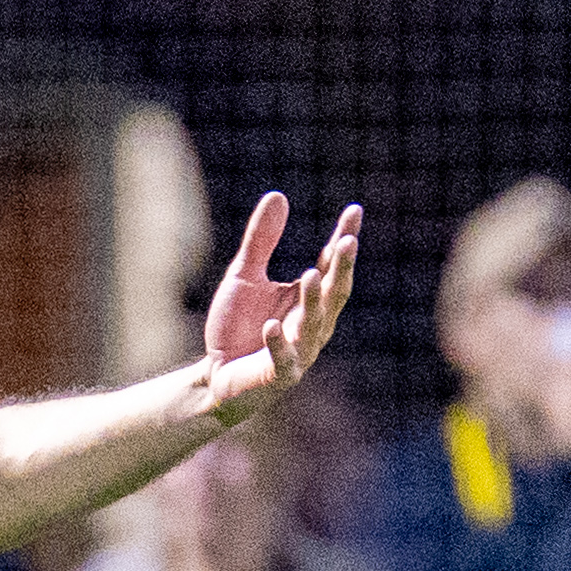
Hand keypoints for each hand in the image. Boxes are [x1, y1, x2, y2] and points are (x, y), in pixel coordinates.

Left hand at [201, 194, 360, 419]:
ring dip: (313, 302)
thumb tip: (278, 195)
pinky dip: (277, 344)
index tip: (354, 211)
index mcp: (307, 299)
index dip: (343, 241)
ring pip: (312, 325)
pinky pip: (282, 359)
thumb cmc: (237, 326)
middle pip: (332, 293)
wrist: (216, 375)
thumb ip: (261, 241)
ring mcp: (298, 351)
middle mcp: (311, 324)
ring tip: (309, 275)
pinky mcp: (278, 374)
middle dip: (341, 269)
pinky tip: (269, 326)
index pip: (331, 266)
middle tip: (347, 242)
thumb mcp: (244, 276)